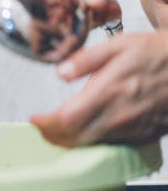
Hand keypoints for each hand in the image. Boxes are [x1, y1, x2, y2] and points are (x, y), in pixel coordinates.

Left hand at [30, 31, 167, 146]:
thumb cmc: (156, 52)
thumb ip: (87, 59)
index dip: (45, 123)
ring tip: (57, 129)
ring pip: (91, 146)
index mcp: (109, 90)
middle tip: (41, 126)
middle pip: (74, 139)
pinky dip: (92, 142)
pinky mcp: (144, 136)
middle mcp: (119, 115)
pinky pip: (110, 146)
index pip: (66, 119)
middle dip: (52, 136)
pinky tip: (85, 131)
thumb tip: (61, 72)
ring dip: (69, 141)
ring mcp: (133, 129)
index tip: (34, 118)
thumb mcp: (120, 44)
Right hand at [42, 0, 167, 16]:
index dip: (47, 10)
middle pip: (52, 7)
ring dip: (85, 17)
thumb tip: (93, 4)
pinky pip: (79, 8)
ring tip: (106, 12)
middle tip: (95, 17)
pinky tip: (108, 10)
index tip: (67, 20)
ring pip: (67, 10)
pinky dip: (93, 13)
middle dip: (71, 17)